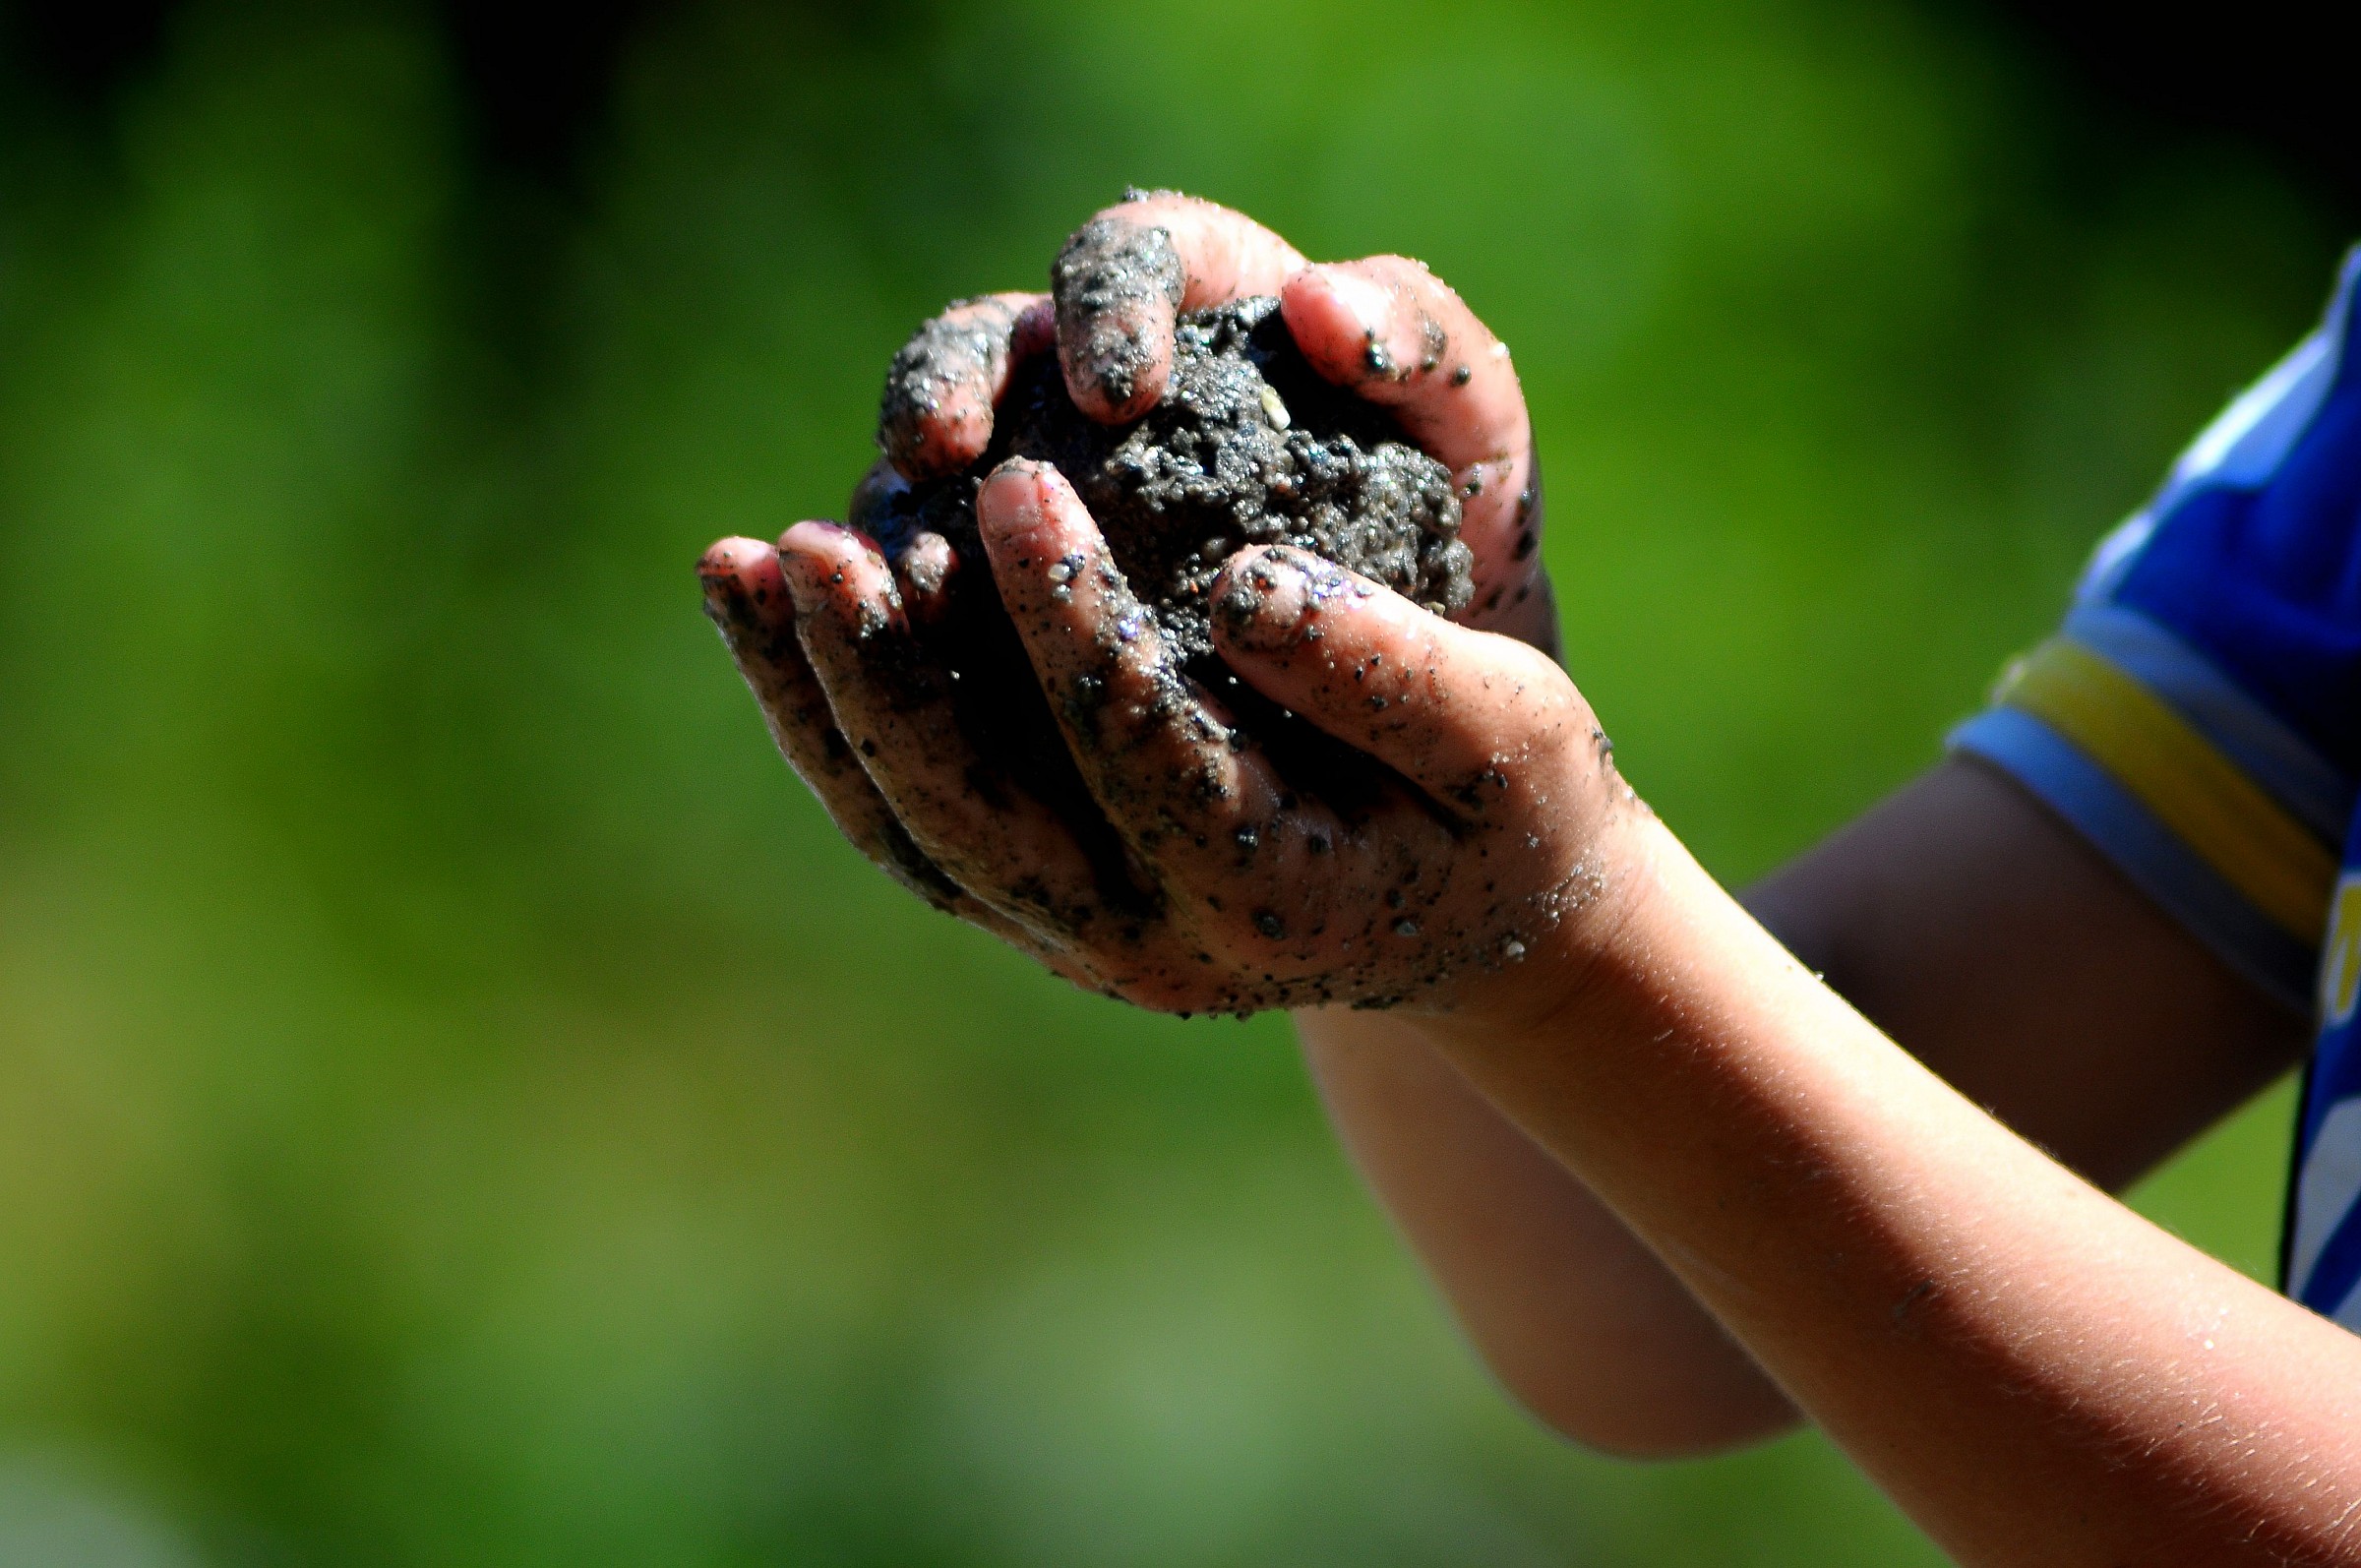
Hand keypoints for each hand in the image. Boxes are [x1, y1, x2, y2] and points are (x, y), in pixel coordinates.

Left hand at [701, 197, 1606, 1018]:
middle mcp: (1143, 940)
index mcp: (1262, 892)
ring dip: (815, 698)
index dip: (1069, 616)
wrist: (1471, 919)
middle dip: (889, 673)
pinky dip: (828, 721)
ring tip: (742, 565)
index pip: (1134, 746)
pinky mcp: (1033, 906)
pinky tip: (777, 614)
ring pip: (908, 827)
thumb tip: (1246, 586)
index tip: (1023, 479)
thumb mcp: (1512, 736)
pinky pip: (903, 820)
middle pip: (975, 813)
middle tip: (823, 539)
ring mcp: (1073, 938)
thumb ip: (1396, 671)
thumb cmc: (1505, 809)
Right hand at [871, 191, 1554, 650]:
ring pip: (931, 461)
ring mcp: (1035, 488)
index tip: (1119, 392)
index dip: (1106, 301)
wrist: (1426, 680)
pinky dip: (898, 601)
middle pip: (991, 339)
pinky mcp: (995, 587)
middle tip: (943, 447)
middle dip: (951, 380)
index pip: (1133, 255)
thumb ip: (1427, 350)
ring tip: (897, 558)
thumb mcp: (1473, 443)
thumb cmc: (1452, 536)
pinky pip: (925, 579)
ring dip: (897, 496)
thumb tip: (1315, 302)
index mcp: (1206, 311)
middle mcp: (1096, 387)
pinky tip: (894, 645)